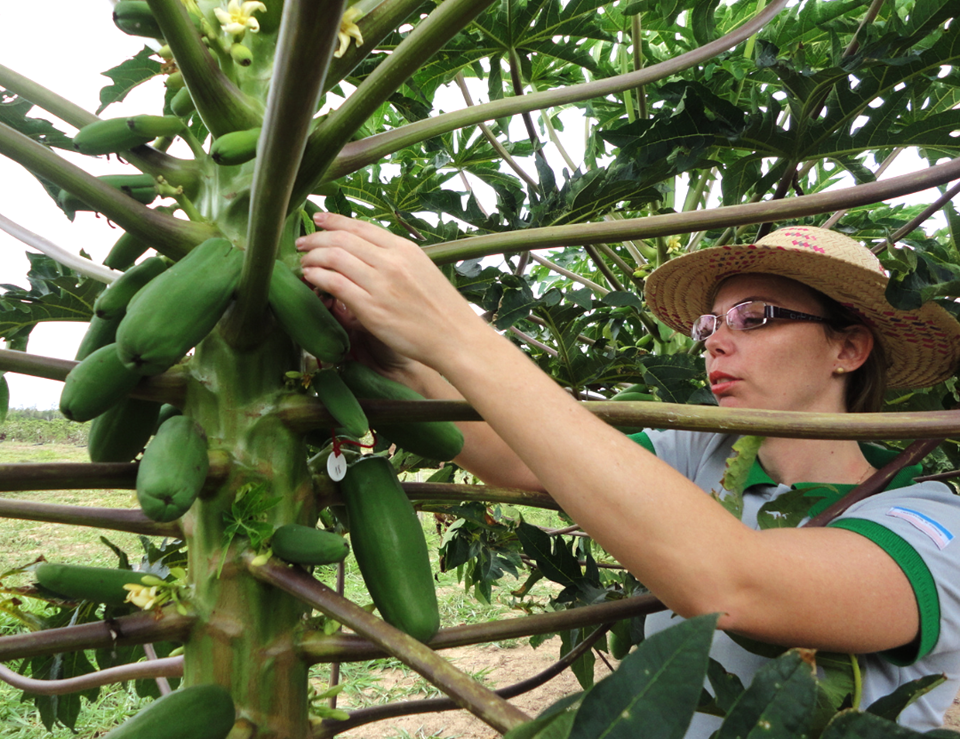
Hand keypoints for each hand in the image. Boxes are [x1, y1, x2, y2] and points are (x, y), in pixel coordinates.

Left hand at [296, 213, 485, 370]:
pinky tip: (310, 277)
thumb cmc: (442, 310)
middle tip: (302, 243)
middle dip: (316, 237)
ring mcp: (380, 284)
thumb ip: (396, 260)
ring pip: (334, 258)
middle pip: (342, 239)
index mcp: (404, 249)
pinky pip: (335, 284)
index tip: (318, 219)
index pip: (360, 226)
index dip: (334, 221)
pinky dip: (318, 276)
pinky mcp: (371, 308)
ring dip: (313, 257)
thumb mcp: (422, 271)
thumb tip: (368, 255)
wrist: (455, 337)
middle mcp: (391, 261)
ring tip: (304, 262)